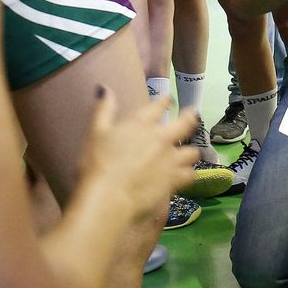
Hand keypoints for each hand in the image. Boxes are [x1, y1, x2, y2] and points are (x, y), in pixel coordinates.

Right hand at [79, 93, 199, 223]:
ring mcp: (171, 160)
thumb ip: (103, 110)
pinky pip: (190, 175)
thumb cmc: (97, 165)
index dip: (165, 100)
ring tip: (187, 154)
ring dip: (189, 152)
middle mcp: (161, 137)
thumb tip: (105, 89)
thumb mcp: (95, 133)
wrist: (108, 198)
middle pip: (187, 123)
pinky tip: (184, 176)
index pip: (160, 104)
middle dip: (190, 118)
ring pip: (192, 152)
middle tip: (191, 117)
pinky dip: (188, 175)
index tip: (167, 100)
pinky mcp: (175, 180)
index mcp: (142, 123)